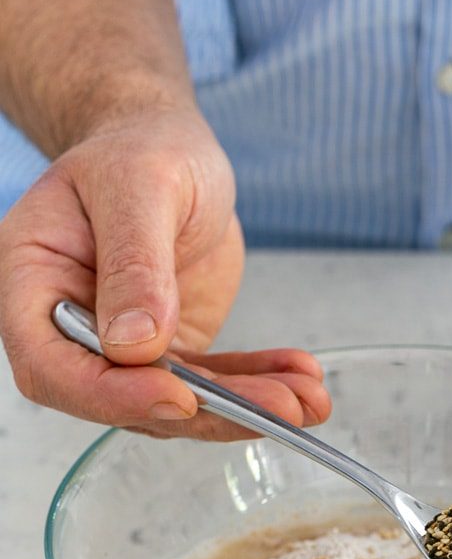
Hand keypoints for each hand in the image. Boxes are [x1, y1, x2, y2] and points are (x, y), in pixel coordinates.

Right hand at [0, 107, 330, 438]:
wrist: (170, 147)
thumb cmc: (140, 149)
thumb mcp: (139, 187)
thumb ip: (134, 263)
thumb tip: (135, 345)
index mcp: (36, 283)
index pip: (51, 365)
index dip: (109, 395)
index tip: (176, 396)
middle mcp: (74, 327)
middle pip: (123, 399)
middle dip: (205, 411)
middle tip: (277, 408)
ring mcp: (126, 346)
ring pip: (179, 402)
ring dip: (246, 409)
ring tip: (309, 401)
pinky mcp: (173, 349)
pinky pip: (214, 382)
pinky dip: (259, 386)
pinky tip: (302, 381)